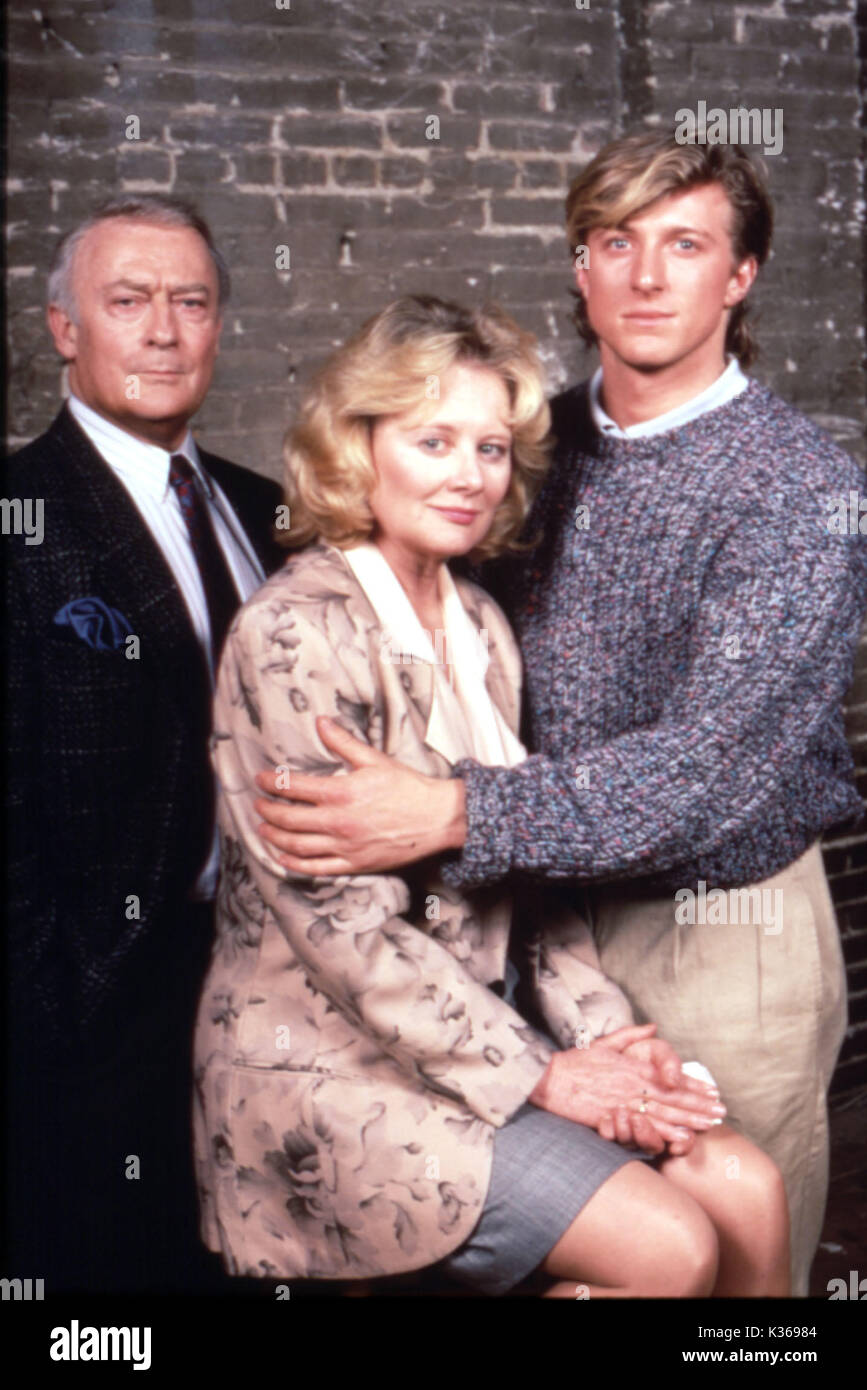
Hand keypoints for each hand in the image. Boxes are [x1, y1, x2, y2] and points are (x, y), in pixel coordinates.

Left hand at [253, 717, 466, 874]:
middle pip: (288, 819)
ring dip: (273, 837)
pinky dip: (294, 864)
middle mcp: (338, 822)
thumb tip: (321, 722)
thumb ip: (343, 742)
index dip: (271, 783)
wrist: (436, 818)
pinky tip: (282, 857)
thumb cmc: (408, 787)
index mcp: (341, 793)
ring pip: (296, 846)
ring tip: (263, 829)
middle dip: (267, 811)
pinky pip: (316, 868)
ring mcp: (344, 846)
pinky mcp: (354, 864)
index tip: (260, 779)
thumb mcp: (374, 759)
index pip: (293, 788)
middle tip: (258, 804)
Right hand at [528, 1024, 725, 1155]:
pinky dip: (664, 1132)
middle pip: (673, 1096)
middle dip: (699, 1104)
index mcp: (633, 1066)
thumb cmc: (575, 1062)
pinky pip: (642, 1127)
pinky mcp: (612, 1118)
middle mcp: (632, 1084)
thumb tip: (652, 1026)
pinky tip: (681, 1137)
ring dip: (689, 1119)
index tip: (712, 1091)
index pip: (670, 1077)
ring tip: (710, 1124)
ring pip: (664, 1112)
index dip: (693, 1086)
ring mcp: (623, 1102)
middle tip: (721, 1111)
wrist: (548, 1078)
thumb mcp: (604, 1043)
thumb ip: (630, 1036)